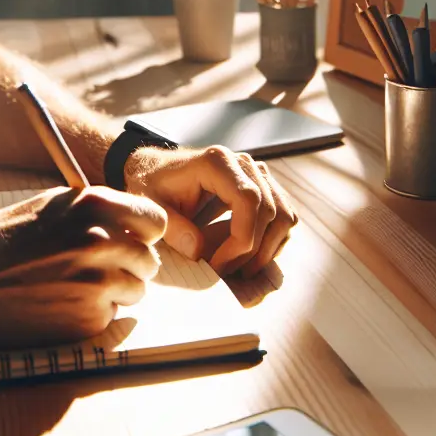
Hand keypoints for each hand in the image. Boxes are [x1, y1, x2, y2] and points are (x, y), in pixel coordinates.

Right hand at [0, 186, 166, 349]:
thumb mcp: (50, 207)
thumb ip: (94, 211)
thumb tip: (132, 221)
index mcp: (94, 206)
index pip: (154, 220)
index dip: (145, 232)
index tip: (136, 239)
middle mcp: (102, 242)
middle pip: (148, 260)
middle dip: (130, 266)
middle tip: (99, 268)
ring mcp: (98, 284)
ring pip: (135, 291)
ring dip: (114, 292)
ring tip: (73, 287)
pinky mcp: (88, 321)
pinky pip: (109, 317)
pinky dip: (92, 315)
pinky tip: (59, 306)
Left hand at [123, 146, 297, 277]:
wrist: (156, 169)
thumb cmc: (152, 185)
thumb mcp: (151, 206)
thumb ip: (172, 228)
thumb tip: (198, 252)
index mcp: (217, 162)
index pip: (249, 201)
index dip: (242, 239)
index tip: (219, 265)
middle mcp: (243, 163)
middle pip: (271, 211)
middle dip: (253, 251)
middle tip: (224, 273)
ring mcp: (257, 172)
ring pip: (284, 215)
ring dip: (267, 249)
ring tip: (238, 269)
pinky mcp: (264, 186)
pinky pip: (283, 216)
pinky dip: (272, 241)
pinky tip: (246, 256)